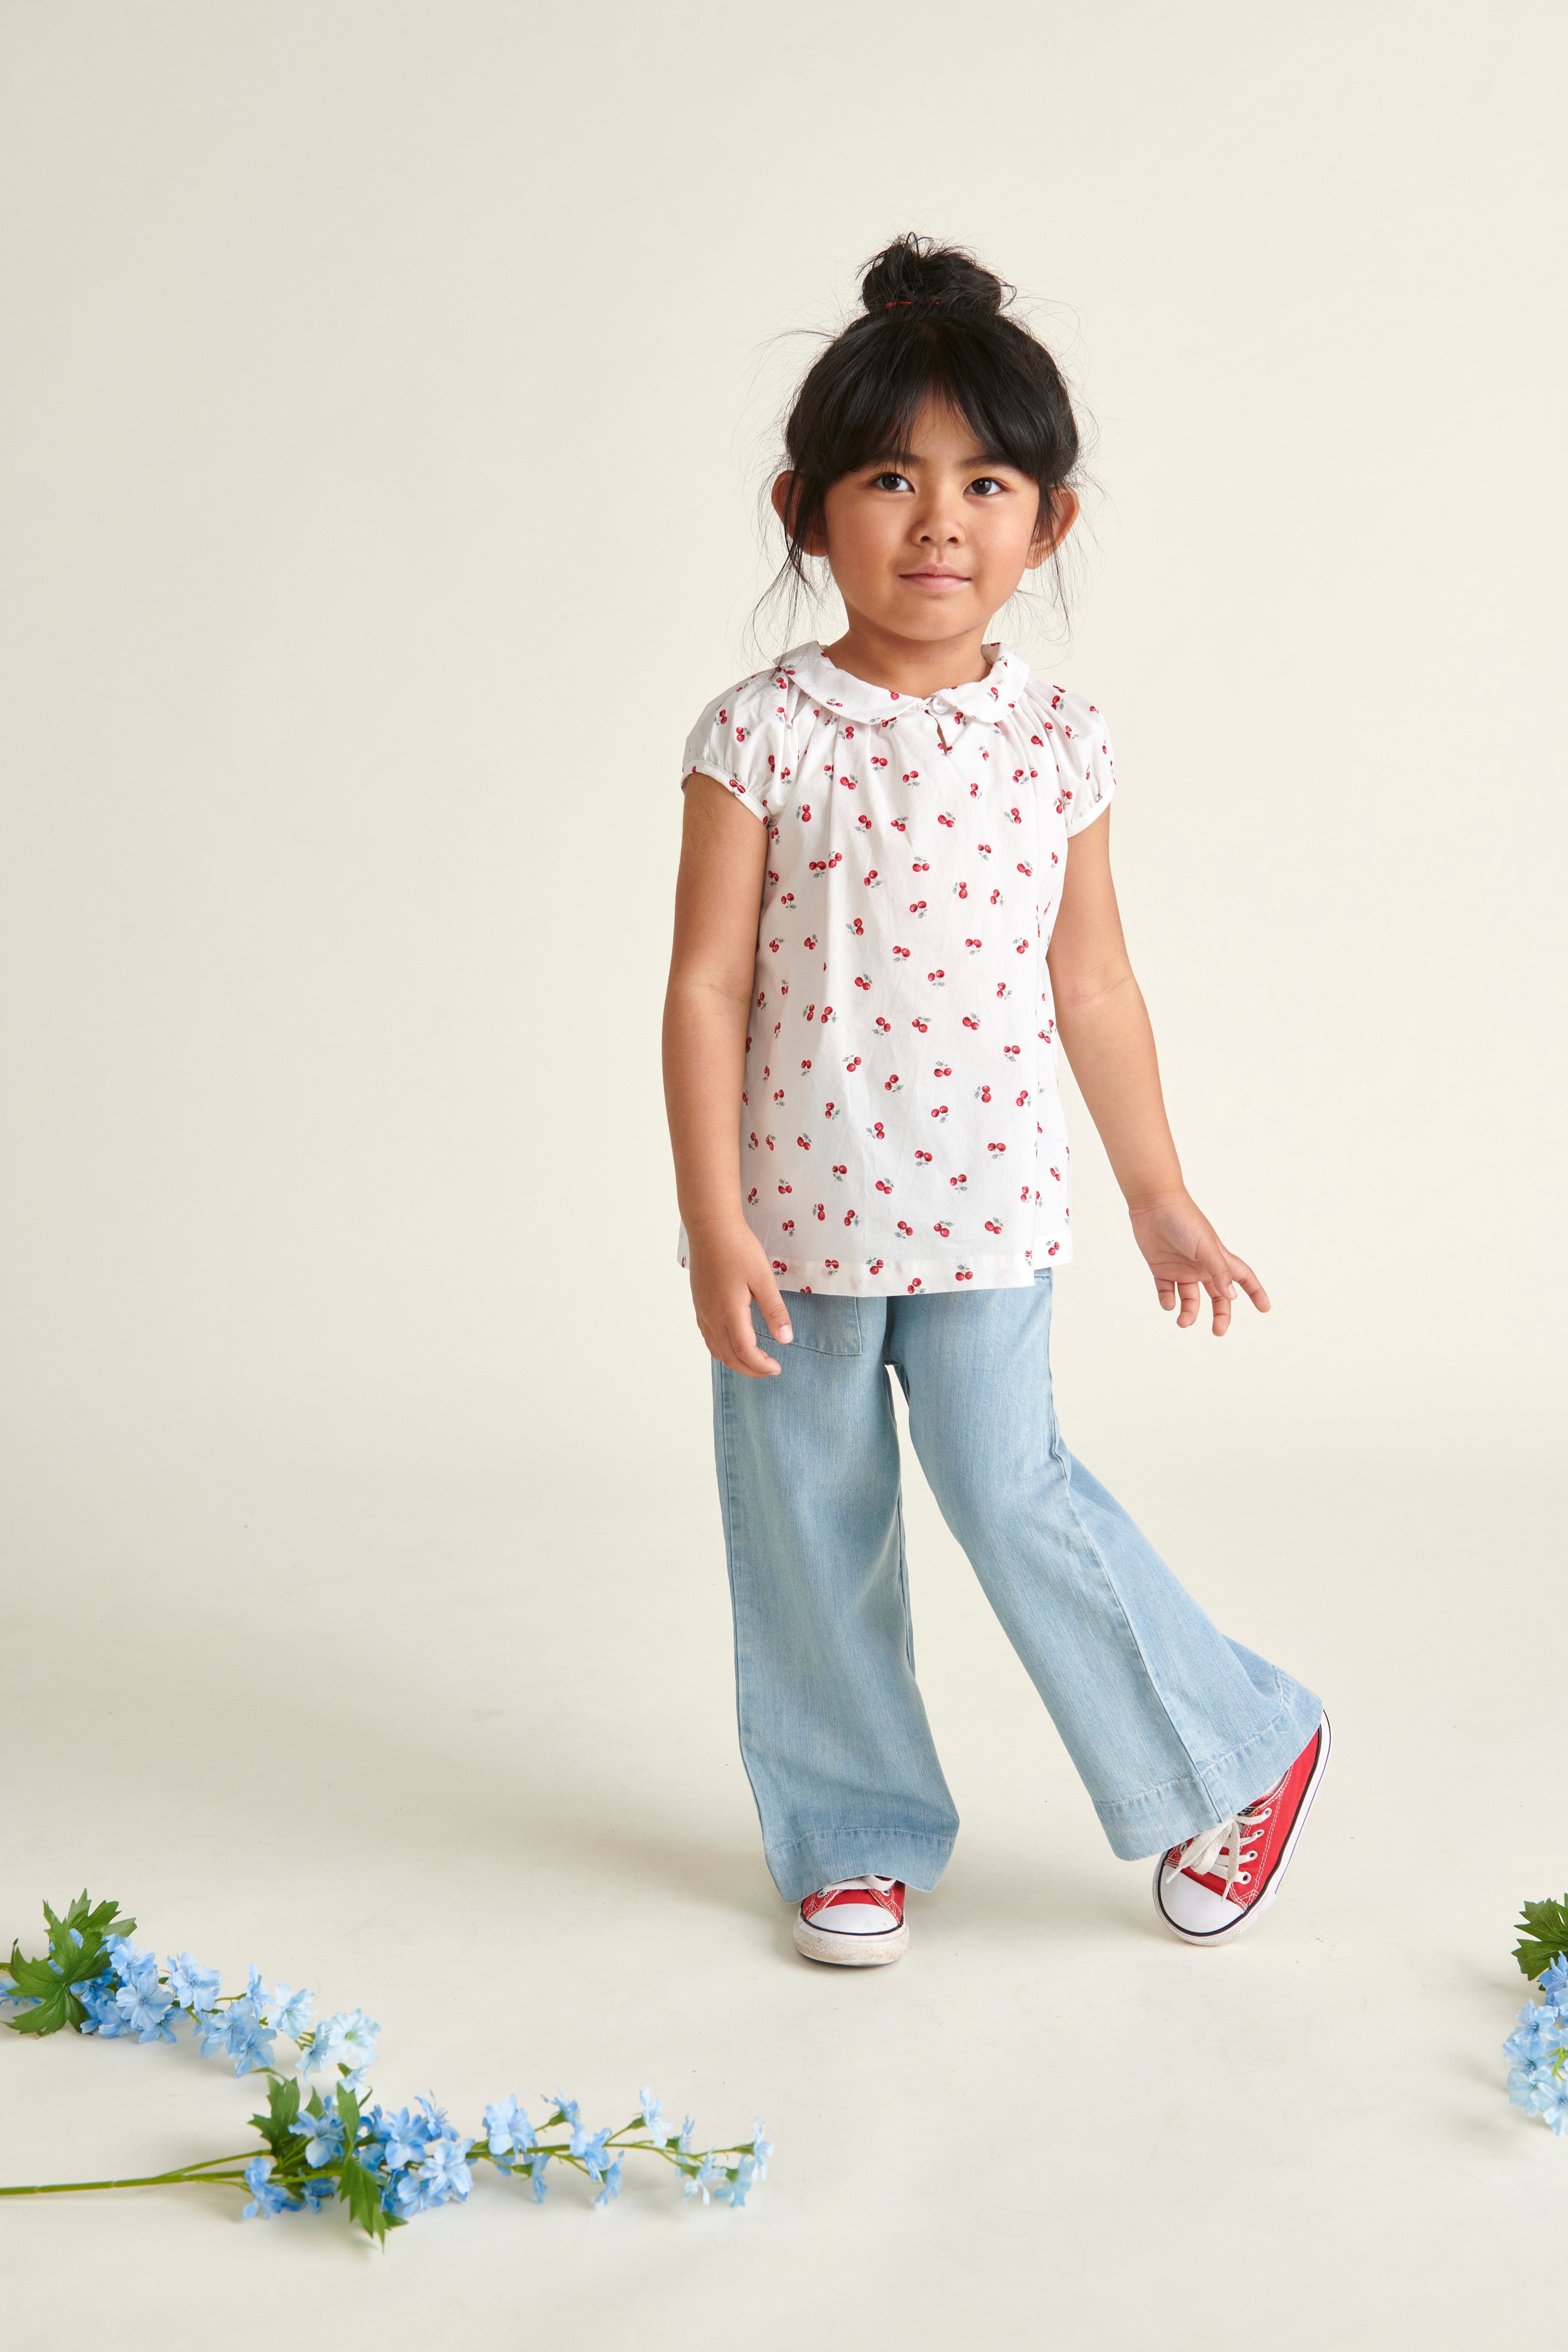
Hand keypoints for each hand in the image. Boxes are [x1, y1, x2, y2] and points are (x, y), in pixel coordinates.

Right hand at [686, 1220, 794, 1376]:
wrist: (710, 1227)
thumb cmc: (738, 1248)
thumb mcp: (763, 1277)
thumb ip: (774, 1310)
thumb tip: (786, 1339)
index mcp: (729, 1312)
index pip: (744, 1351)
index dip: (760, 1365)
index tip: (777, 1368)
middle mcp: (712, 1316)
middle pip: (729, 1356)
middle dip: (750, 1369)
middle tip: (770, 1370)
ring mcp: (703, 1311)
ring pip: (716, 1349)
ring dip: (735, 1361)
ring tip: (754, 1362)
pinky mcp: (699, 1304)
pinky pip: (708, 1337)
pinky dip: (722, 1349)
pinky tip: (733, 1344)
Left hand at [1127, 1193, 1269, 1336]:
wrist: (1153, 1204)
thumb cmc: (1184, 1221)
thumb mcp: (1206, 1247)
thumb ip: (1219, 1271)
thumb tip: (1232, 1297)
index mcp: (1218, 1258)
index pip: (1242, 1278)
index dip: (1255, 1292)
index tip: (1265, 1308)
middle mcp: (1202, 1266)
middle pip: (1218, 1296)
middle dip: (1221, 1314)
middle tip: (1218, 1331)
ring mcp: (1181, 1268)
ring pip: (1190, 1299)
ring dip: (1189, 1312)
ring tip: (1183, 1321)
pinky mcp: (1161, 1269)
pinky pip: (1166, 1292)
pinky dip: (1167, 1301)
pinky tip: (1168, 1303)